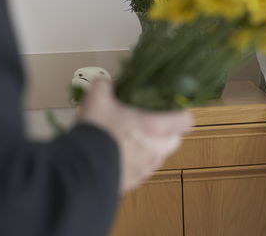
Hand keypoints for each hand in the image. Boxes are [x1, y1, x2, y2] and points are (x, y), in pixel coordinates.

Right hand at [78, 79, 193, 193]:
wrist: (79, 169)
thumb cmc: (96, 133)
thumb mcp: (97, 100)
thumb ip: (105, 86)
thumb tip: (107, 83)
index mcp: (155, 128)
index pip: (186, 121)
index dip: (180, 114)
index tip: (171, 110)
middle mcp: (156, 150)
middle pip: (174, 140)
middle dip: (164, 132)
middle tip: (147, 124)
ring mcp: (146, 169)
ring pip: (157, 157)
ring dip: (148, 149)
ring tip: (128, 140)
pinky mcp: (134, 183)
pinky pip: (141, 171)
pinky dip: (134, 164)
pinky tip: (117, 156)